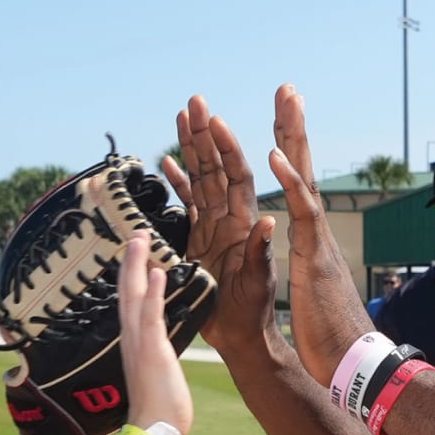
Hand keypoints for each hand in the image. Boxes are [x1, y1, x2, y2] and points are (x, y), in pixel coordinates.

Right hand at [115, 232, 193, 434]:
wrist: (155, 431)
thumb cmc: (159, 408)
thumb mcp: (156, 372)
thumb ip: (154, 356)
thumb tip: (158, 352)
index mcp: (135, 341)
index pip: (131, 301)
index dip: (132, 276)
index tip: (136, 253)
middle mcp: (132, 337)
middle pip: (127, 291)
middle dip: (131, 261)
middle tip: (135, 232)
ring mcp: (140, 343)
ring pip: (135, 296)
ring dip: (137, 266)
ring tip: (140, 238)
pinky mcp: (153, 351)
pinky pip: (152, 317)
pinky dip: (153, 294)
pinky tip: (157, 272)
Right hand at [165, 97, 276, 357]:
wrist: (240, 334)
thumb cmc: (252, 312)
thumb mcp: (258, 284)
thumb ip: (259, 254)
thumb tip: (269, 223)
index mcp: (244, 223)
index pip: (236, 175)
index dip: (227, 148)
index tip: (215, 120)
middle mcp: (229, 217)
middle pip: (215, 166)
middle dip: (205, 133)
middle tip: (194, 101)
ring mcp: (213, 226)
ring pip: (200, 177)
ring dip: (191, 148)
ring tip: (181, 116)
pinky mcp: (199, 238)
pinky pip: (188, 202)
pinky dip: (177, 182)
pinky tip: (165, 162)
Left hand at [266, 84, 388, 385]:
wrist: (352, 364)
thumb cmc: (330, 336)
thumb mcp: (308, 291)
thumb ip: (306, 268)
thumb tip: (301, 258)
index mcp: (308, 236)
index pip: (295, 182)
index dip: (287, 148)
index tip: (282, 115)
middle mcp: (315, 230)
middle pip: (302, 167)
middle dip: (293, 126)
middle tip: (287, 88)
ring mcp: (318, 240)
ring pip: (304, 178)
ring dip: (293, 137)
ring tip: (285, 101)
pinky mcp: (316, 256)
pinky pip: (302, 212)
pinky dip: (290, 181)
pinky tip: (276, 155)